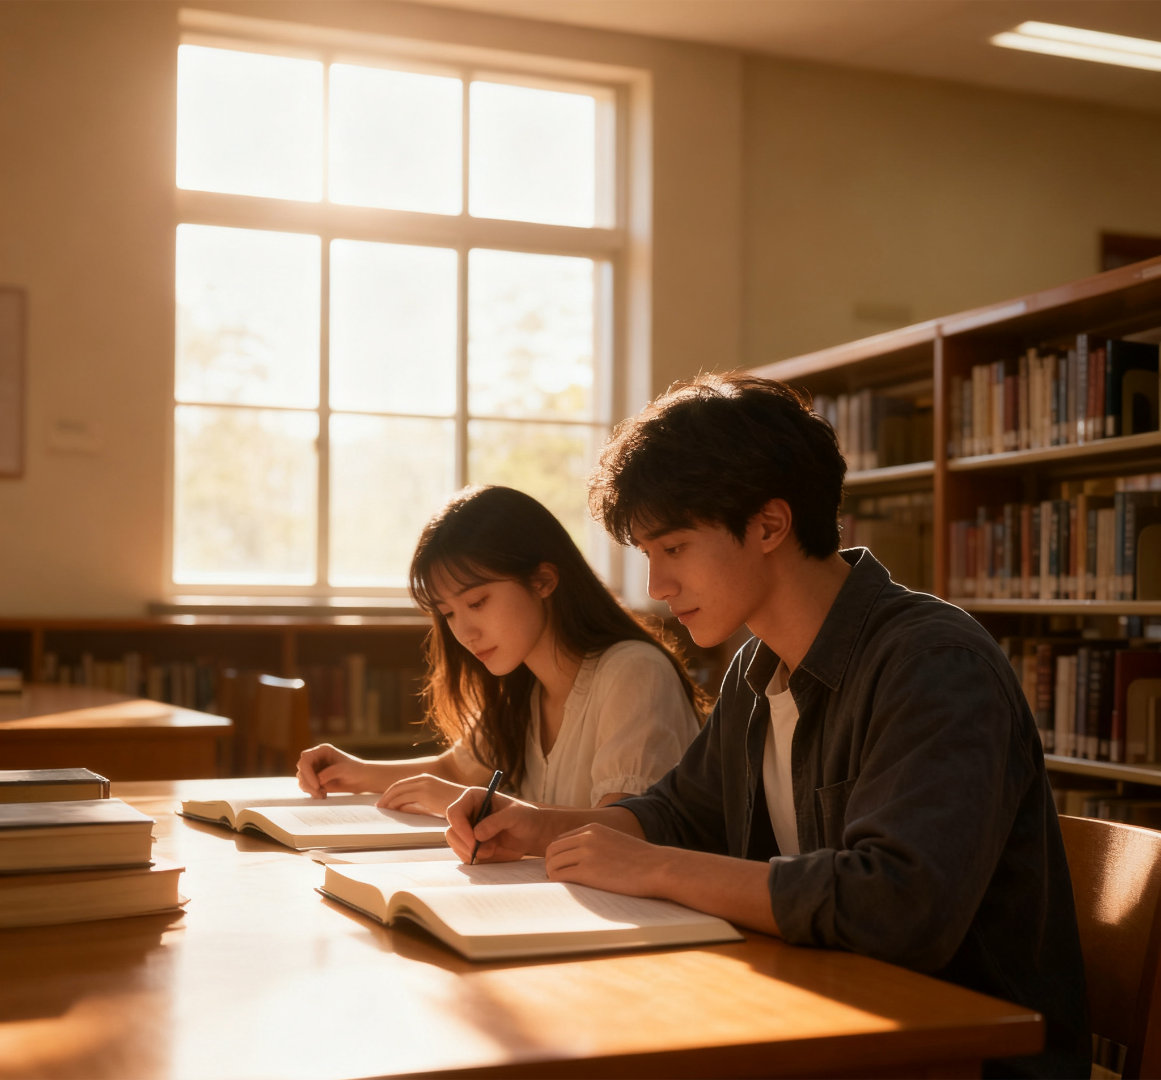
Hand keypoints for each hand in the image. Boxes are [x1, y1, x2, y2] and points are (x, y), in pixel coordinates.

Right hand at [296, 743, 368, 796]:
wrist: (362, 780)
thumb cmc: (356, 770)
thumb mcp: (344, 770)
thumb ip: (330, 772)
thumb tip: (318, 779)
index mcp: (322, 751)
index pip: (306, 759)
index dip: (307, 772)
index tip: (316, 785)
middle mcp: (316, 758)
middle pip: (301, 769)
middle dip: (308, 782)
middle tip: (319, 791)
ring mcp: (315, 769)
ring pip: (302, 779)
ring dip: (310, 789)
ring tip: (322, 794)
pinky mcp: (315, 780)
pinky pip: (306, 786)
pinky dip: (312, 793)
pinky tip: (323, 795)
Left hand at [378, 774, 464, 817]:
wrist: (467, 805)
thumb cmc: (454, 806)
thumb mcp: (434, 801)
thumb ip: (420, 802)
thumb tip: (405, 808)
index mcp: (426, 778)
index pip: (403, 784)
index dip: (391, 792)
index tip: (384, 801)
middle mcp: (424, 779)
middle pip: (398, 786)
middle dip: (386, 796)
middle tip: (378, 806)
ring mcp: (424, 785)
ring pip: (398, 792)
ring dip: (388, 801)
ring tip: (381, 810)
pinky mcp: (425, 793)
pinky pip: (403, 798)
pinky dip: (394, 804)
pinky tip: (390, 811)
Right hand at [445, 787, 550, 862]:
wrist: (532, 832)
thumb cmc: (525, 817)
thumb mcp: (515, 815)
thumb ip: (496, 822)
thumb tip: (476, 834)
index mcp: (473, 798)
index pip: (454, 812)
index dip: (461, 829)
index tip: (475, 842)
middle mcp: (467, 813)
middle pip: (451, 832)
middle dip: (467, 845)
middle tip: (488, 851)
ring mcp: (467, 829)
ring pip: (456, 846)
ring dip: (474, 853)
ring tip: (494, 849)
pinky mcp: (471, 844)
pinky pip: (465, 855)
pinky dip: (477, 859)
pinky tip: (493, 852)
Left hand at [545, 824, 666, 896]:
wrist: (658, 868)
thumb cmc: (641, 861)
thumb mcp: (615, 842)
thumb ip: (597, 844)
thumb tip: (581, 859)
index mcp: (593, 828)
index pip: (560, 839)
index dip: (557, 855)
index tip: (560, 868)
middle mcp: (587, 837)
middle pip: (552, 849)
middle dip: (551, 864)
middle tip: (556, 879)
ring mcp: (586, 853)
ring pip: (552, 863)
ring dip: (552, 875)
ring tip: (560, 886)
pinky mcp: (588, 871)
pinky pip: (559, 876)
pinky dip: (556, 883)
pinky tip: (564, 890)